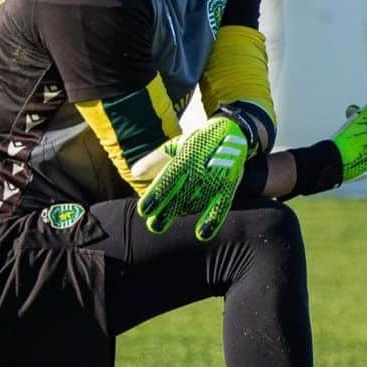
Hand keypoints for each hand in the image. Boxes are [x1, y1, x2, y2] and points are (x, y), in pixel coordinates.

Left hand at [137, 116, 248, 240]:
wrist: (233, 131)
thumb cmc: (196, 142)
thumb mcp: (175, 146)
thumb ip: (155, 160)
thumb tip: (134, 173)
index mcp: (186, 156)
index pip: (169, 179)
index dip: (156, 195)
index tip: (143, 211)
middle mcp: (202, 167)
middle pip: (182, 194)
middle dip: (166, 211)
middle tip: (153, 226)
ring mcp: (216, 177)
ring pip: (197, 201)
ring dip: (182, 214)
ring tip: (162, 225)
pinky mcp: (229, 184)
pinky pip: (222, 205)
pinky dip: (213, 219)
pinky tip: (202, 234)